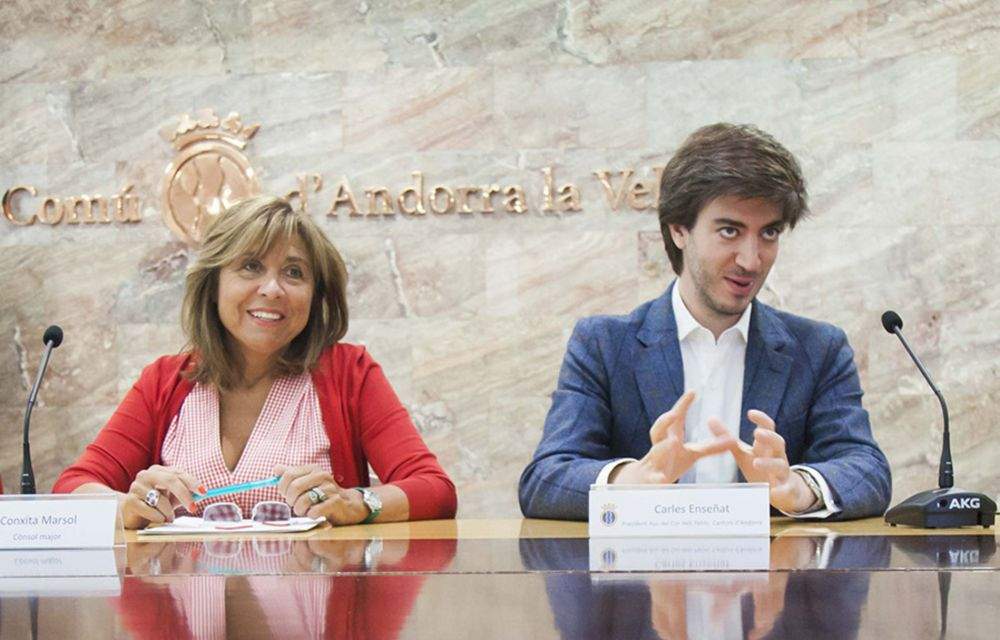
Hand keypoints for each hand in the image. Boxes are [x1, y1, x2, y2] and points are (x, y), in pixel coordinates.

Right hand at [122, 465, 202, 529]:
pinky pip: (149, 510)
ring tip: (169, 518)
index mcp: (159, 470)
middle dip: (184, 495)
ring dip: (169, 512)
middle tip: (193, 508)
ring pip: (160, 499)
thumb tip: (203, 493)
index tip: (204, 492)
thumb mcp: (172, 497)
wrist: (130, 514)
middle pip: (170, 480)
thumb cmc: (155, 504)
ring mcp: (136, 487)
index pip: (178, 473)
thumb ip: (186, 492)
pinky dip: (157, 517)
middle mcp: (146, 475)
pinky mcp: (129, 501)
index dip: (192, 482)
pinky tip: (157, 519)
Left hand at [275, 464, 368, 525]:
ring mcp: (330, 489)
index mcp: (313, 469)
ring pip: (302, 501)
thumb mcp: (308, 481)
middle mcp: (322, 476)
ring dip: (300, 510)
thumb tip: (276, 469)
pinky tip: (315, 514)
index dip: (282, 487)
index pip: (288, 475)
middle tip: (295, 504)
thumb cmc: (322, 494)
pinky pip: (314, 511)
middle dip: (290, 500)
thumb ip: (292, 474)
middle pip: (294, 488)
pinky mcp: (335, 503)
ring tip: (305, 511)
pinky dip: (311, 515)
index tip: (286, 494)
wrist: (347, 505)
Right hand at [611, 391, 736, 484]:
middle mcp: (659, 447)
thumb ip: (711, 448)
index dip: (682, 405)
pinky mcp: (653, 480)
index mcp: (670, 437)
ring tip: (673, 442)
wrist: (645, 481)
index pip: (675, 419)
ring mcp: (655, 462)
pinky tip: (663, 479)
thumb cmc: (670, 463)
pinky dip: (657, 479)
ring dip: (663, 447)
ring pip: (655, 453)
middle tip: (675, 413)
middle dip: (664, 422)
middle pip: (658, 431)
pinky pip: (654, 479)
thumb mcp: (692, 454)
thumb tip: (732, 440)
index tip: (693, 392)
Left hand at [707, 410, 815, 512]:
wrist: (785, 491)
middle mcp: (777, 456)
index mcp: (767, 446)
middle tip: (757, 433)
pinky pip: (787, 490)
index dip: (761, 420)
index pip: (768, 428)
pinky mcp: (787, 490)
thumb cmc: (761, 467)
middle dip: (769, 437)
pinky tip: (773, 492)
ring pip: (781, 466)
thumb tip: (711, 418)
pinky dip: (781, 491)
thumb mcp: (743, 453)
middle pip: (778, 443)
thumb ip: (728, 439)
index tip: (750, 413)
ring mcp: (783, 474)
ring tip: (755, 462)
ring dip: (769, 463)